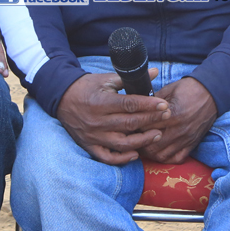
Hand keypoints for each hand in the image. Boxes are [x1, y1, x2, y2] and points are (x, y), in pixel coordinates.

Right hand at [56, 69, 170, 164]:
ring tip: (157, 134)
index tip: (164, 104)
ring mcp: (94, 136)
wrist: (62, 98)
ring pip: (122, 144)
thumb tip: (154, 72)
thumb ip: (129, 79)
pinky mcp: (90, 146)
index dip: (148, 105)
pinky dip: (123, 158)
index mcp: (101, 102)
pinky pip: (108, 157)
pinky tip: (136, 153)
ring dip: (142, 141)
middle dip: (151, 120)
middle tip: (167, 116)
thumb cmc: (87, 87)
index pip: (129, 105)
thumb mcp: (106, 79)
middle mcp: (98, 121)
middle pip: (129, 124)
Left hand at [138, 77, 217, 163]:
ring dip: (150, 153)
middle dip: (140, 143)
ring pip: (162, 156)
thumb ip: (152, 102)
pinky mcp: (192, 144)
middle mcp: (179, 130)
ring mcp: (186, 139)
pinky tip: (159, 151)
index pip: (145, 127)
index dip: (135, 127)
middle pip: (151, 146)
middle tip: (133, 137)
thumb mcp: (168, 90)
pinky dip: (166, 158)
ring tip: (144, 145)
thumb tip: (137, 108)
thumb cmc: (189, 88)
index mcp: (172, 114)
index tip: (129, 124)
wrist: (212, 93)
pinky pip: (177, 158)